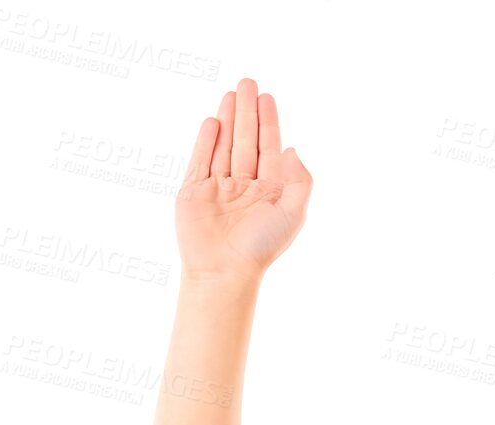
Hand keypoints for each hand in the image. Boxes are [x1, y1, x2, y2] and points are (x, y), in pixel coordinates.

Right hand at [176, 77, 312, 283]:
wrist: (224, 271)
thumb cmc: (260, 247)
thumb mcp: (293, 213)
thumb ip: (299, 180)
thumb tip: (292, 149)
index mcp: (268, 192)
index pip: (268, 149)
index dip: (268, 123)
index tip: (267, 98)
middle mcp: (244, 188)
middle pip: (245, 141)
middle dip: (247, 112)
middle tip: (248, 83)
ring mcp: (218, 189)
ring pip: (223, 147)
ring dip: (227, 120)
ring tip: (231, 93)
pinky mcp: (195, 193)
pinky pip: (201, 161)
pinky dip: (206, 141)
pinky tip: (212, 121)